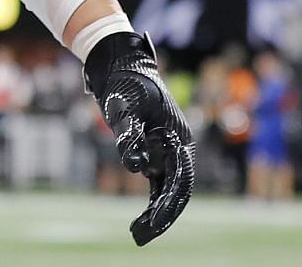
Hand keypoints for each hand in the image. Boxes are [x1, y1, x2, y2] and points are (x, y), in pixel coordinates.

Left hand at [84, 31, 195, 245]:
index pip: (180, 178)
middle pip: (177, 189)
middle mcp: (178, 147)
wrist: (122, 66)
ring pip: (167, 189)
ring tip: (137, 234)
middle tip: (139, 236)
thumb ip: (129, 136)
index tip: (154, 220)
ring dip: (156, 212)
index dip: (168, 202)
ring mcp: (167, 151)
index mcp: (179, 137)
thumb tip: (135, 167)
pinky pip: (157, 182)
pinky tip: (141, 219)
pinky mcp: (154, 152)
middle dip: (162, 215)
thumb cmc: (126, 84)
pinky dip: (151, 200)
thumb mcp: (124, 107)